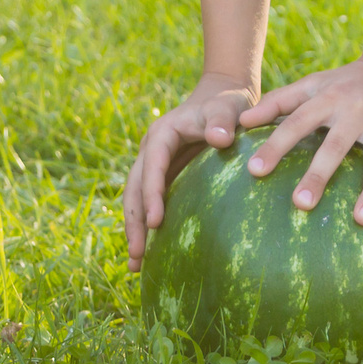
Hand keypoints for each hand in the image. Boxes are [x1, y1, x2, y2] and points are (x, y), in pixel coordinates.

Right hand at [123, 72, 257, 269]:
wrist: (224, 97)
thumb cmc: (228, 103)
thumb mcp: (227, 108)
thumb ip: (222, 121)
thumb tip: (220, 138)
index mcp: (161, 135)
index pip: (152, 167)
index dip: (151, 194)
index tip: (156, 222)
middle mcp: (151, 151)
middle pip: (135, 189)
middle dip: (134, 222)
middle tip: (138, 255)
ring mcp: (155, 166)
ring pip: (137, 201)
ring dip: (135, 230)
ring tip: (135, 266)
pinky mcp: (164, 177)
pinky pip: (151, 204)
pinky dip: (147, 227)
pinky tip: (150, 256)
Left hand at [241, 51, 362, 225]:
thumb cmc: (343, 83)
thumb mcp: (311, 85)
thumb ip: (277, 103)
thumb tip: (239, 124)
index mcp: (329, 99)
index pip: (297, 122)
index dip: (276, 144)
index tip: (254, 171)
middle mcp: (357, 110)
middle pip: (336, 144)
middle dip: (319, 173)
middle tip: (301, 204)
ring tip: (362, 221)